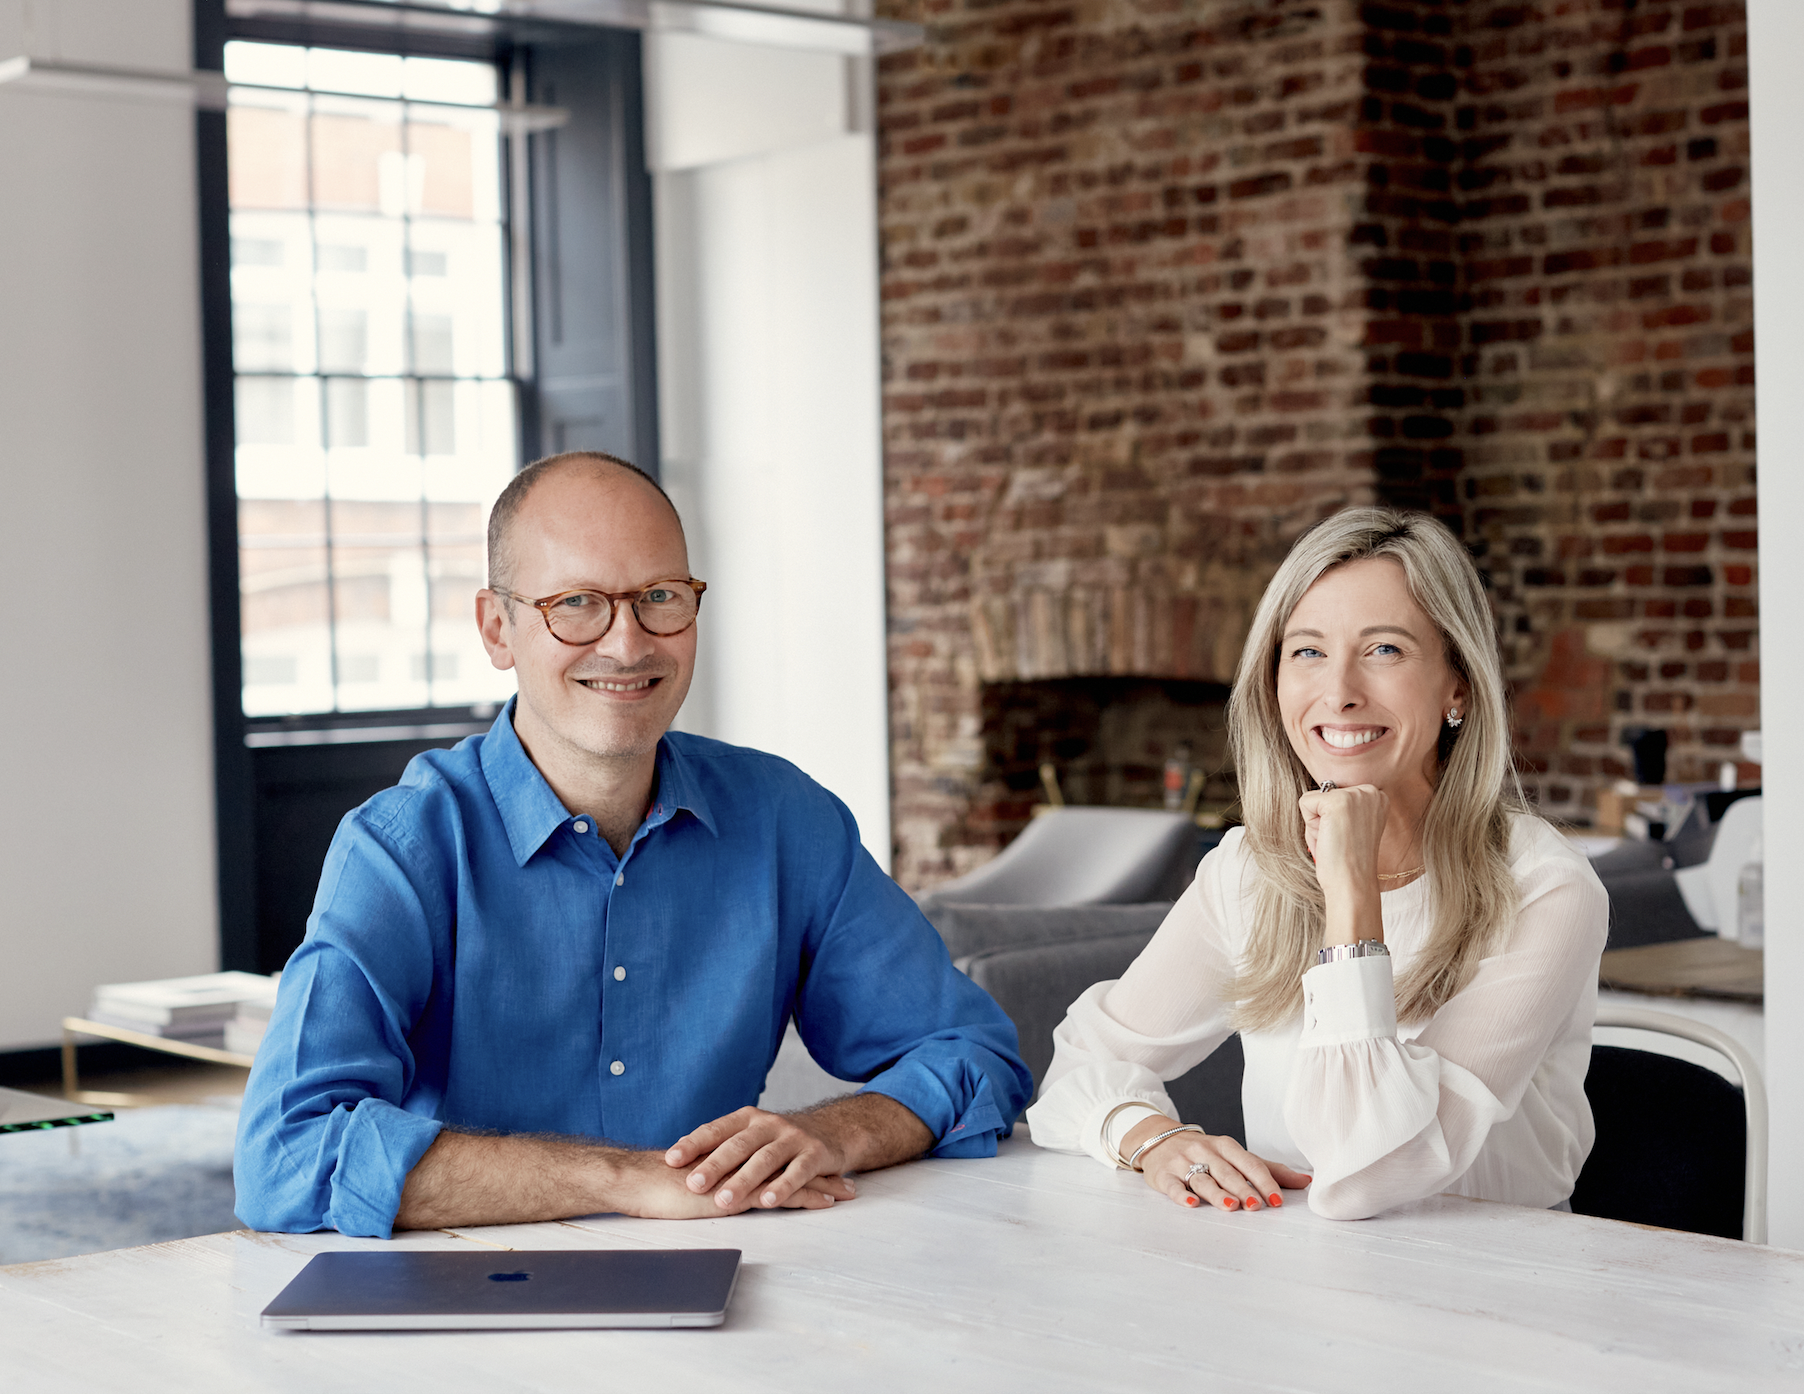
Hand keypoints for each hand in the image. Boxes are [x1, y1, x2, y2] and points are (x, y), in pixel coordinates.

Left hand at [665, 1106, 860, 1210]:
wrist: (832, 1131)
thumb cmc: (779, 1140)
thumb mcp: (750, 1136)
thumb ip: (721, 1146)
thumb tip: (674, 1158)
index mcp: (747, 1119)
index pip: (716, 1129)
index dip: (693, 1143)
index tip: (671, 1159)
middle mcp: (769, 1124)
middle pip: (738, 1145)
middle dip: (714, 1165)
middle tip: (693, 1184)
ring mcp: (793, 1138)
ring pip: (765, 1159)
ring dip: (744, 1180)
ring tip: (724, 1200)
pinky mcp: (815, 1154)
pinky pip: (798, 1171)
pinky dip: (783, 1187)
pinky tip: (768, 1201)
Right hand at [1134, 1124, 1312, 1212]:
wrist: (1158, 1139)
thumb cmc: (1204, 1153)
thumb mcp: (1233, 1155)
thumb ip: (1268, 1169)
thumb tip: (1305, 1181)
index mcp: (1226, 1146)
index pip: (1249, 1163)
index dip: (1264, 1181)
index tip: (1278, 1201)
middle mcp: (1205, 1151)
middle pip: (1227, 1171)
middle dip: (1242, 1189)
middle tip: (1256, 1206)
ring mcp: (1183, 1162)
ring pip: (1202, 1178)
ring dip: (1217, 1193)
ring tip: (1231, 1207)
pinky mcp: (1164, 1174)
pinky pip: (1173, 1185)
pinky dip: (1182, 1194)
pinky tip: (1191, 1203)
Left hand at [1297, 783, 1387, 893]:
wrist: (1352, 882)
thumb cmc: (1348, 859)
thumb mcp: (1351, 825)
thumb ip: (1342, 807)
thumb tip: (1321, 792)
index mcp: (1377, 797)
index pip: (1337, 794)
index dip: (1334, 819)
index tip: (1348, 837)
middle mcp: (1371, 791)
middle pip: (1325, 794)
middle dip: (1324, 819)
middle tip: (1340, 840)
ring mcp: (1355, 794)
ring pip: (1314, 799)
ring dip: (1316, 823)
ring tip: (1335, 840)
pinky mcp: (1337, 801)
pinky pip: (1305, 802)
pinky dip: (1309, 825)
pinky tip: (1328, 838)